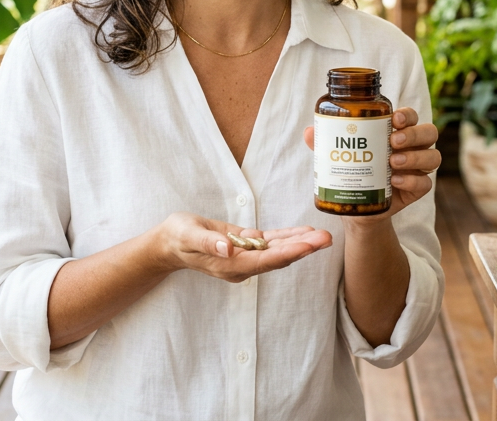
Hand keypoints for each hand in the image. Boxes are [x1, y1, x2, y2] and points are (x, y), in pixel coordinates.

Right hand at [154, 212, 331, 282]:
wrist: (170, 243)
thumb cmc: (177, 237)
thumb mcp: (187, 235)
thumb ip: (208, 242)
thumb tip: (228, 248)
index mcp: (229, 265)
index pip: (264, 261)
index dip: (287, 253)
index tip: (307, 246)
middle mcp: (242, 266)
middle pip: (277, 258)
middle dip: (302, 249)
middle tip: (326, 239)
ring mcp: (245, 257)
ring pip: (278, 251)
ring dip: (300, 243)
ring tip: (323, 236)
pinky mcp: (246, 247)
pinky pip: (270, 243)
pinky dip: (287, 237)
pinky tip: (305, 232)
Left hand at [302, 107, 439, 222]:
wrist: (356, 208)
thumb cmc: (351, 172)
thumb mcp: (337, 156)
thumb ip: (325, 144)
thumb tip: (310, 131)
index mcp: (396, 132)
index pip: (411, 117)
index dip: (407, 115)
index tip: (394, 118)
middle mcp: (411, 147)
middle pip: (429, 133)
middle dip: (413, 134)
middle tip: (392, 141)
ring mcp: (417, 168)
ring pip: (433, 157)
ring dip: (414, 157)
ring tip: (391, 163)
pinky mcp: (416, 189)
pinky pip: (425, 183)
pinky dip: (412, 180)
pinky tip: (395, 181)